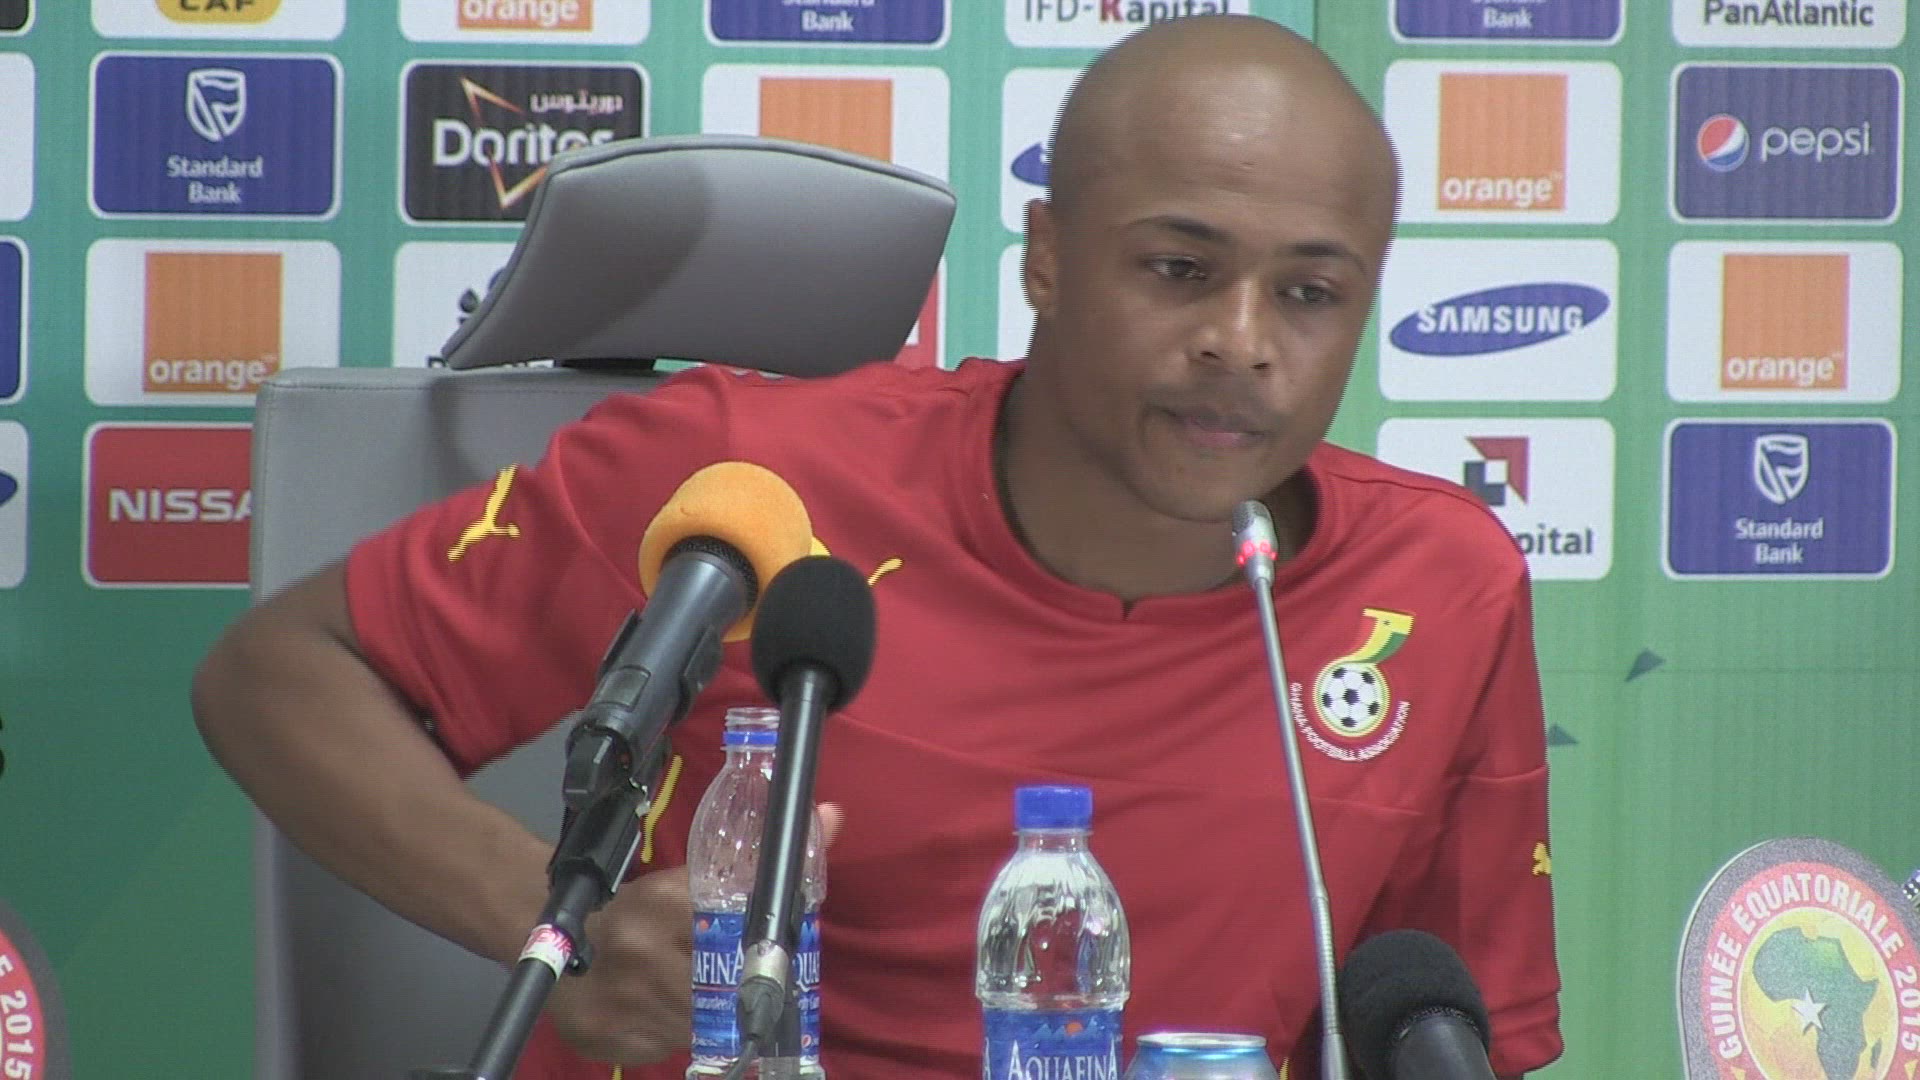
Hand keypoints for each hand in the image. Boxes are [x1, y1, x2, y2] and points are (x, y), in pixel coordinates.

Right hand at [543, 803, 845, 1065]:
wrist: (546, 935)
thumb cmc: (635, 910)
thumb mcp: (689, 879)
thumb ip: (764, 856)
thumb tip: (833, 815)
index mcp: (665, 898)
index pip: (741, 928)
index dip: (764, 952)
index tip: (773, 960)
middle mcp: (642, 948)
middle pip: (725, 987)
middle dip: (736, 992)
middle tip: (735, 986)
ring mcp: (623, 999)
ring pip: (699, 1024)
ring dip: (707, 1017)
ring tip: (691, 995)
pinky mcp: (610, 1039)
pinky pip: (667, 1047)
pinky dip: (673, 1035)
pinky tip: (659, 1013)